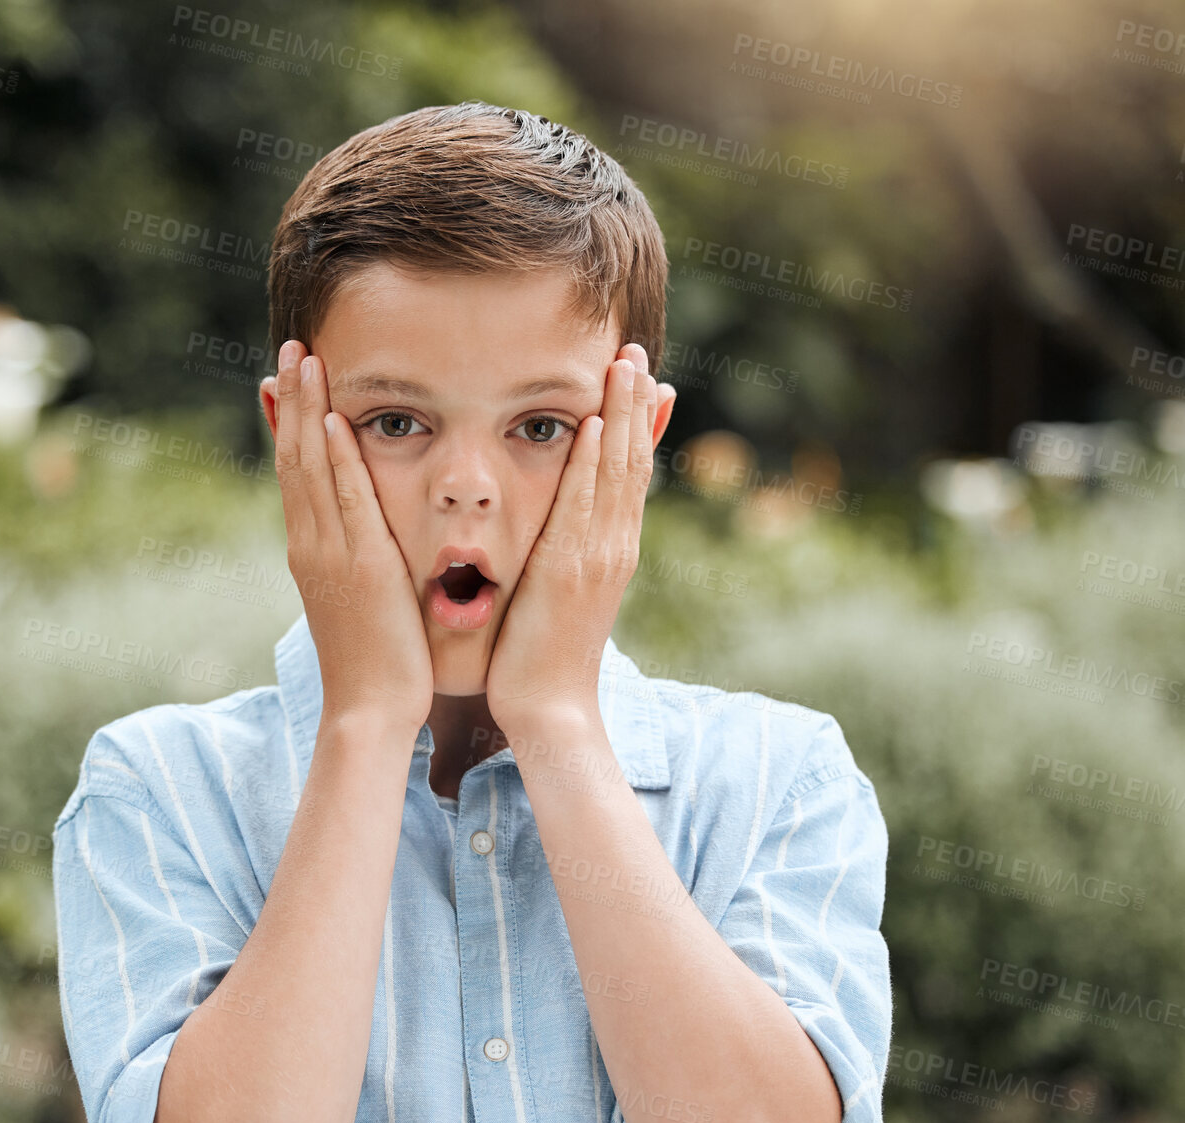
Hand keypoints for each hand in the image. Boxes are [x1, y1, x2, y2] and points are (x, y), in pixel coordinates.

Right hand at [262, 340, 433, 735]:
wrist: (370, 709)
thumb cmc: (376, 663)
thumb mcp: (361, 601)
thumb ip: (359, 563)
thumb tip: (364, 539)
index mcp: (312, 552)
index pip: (296, 474)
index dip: (290, 423)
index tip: (287, 378)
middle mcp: (311, 545)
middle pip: (293, 458)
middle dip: (290, 400)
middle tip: (290, 347)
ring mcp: (329, 554)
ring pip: (310, 468)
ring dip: (305, 410)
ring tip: (303, 358)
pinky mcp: (357, 566)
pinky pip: (343, 501)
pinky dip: (333, 459)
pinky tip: (329, 419)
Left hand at [485, 343, 672, 736]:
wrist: (549, 709)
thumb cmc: (542, 659)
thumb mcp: (558, 597)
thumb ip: (563, 557)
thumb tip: (559, 531)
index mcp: (611, 551)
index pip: (630, 475)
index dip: (638, 425)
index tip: (642, 379)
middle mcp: (613, 547)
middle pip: (633, 462)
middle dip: (636, 405)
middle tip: (638, 351)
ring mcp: (598, 557)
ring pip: (617, 473)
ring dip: (622, 415)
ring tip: (626, 364)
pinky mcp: (571, 570)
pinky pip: (584, 504)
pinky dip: (593, 461)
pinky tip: (595, 422)